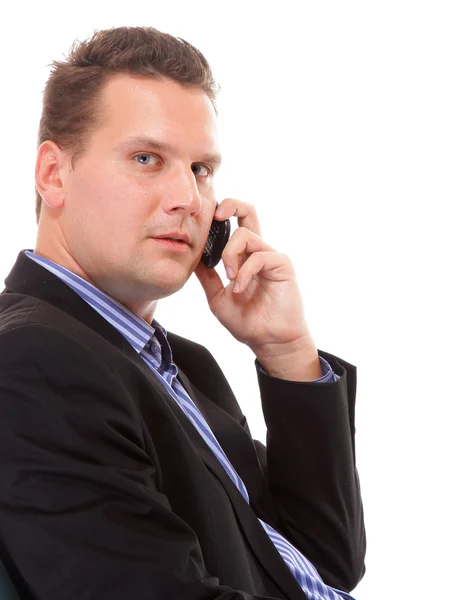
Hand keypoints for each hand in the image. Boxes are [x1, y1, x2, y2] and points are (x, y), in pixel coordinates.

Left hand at [194, 199, 321, 380]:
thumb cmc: (248, 322)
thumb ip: (207, 277)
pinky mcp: (281, 265)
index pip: (234, 224)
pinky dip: (244, 272)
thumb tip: (190, 258)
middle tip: (216, 216)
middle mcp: (257, 251)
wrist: (269, 341)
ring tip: (229, 279)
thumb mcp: (217, 297)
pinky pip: (258, 256)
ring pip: (245, 234)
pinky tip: (239, 289)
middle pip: (248, 211)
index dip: (219, 215)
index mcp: (243, 257)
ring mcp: (270, 256)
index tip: (203, 222)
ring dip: (230, 255)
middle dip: (230, 204)